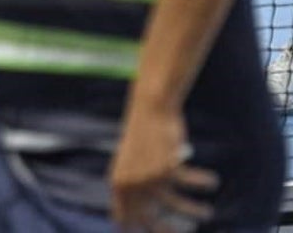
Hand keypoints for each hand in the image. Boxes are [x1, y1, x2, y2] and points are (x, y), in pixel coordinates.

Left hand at [109, 104, 217, 231]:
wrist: (149, 110)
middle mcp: (131, 184)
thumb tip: (144, 217)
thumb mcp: (131, 163)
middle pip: (148, 220)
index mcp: (118, 183)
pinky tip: (212, 180)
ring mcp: (148, 177)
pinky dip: (202, 181)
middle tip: (183, 231)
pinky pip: (190, 182)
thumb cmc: (142, 138)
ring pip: (176, 205)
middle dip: (167, 230)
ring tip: (208, 213)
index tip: (156, 232)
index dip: (136, 229)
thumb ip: (134, 187)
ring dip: (194, 211)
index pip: (122, 219)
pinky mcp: (166, 167)